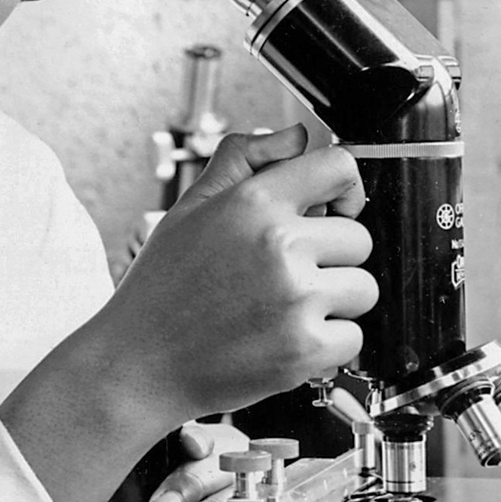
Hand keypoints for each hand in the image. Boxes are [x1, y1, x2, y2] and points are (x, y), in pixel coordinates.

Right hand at [0, 125, 374, 501]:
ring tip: (282, 311)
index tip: (334, 211)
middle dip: (331, 257)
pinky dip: (327, 345)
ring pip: (363, 288)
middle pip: (359, 238)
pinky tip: (283, 340)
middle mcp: (280, 245)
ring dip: (333, 303)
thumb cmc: (161, 289)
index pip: (340, 168)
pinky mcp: (306, 348)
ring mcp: (297, 298)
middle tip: (285, 277)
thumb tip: (296, 137)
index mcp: (253, 202)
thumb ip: (242, 160)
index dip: (344, 190)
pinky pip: (354, 337)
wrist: (137, 364)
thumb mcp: (189, 208)